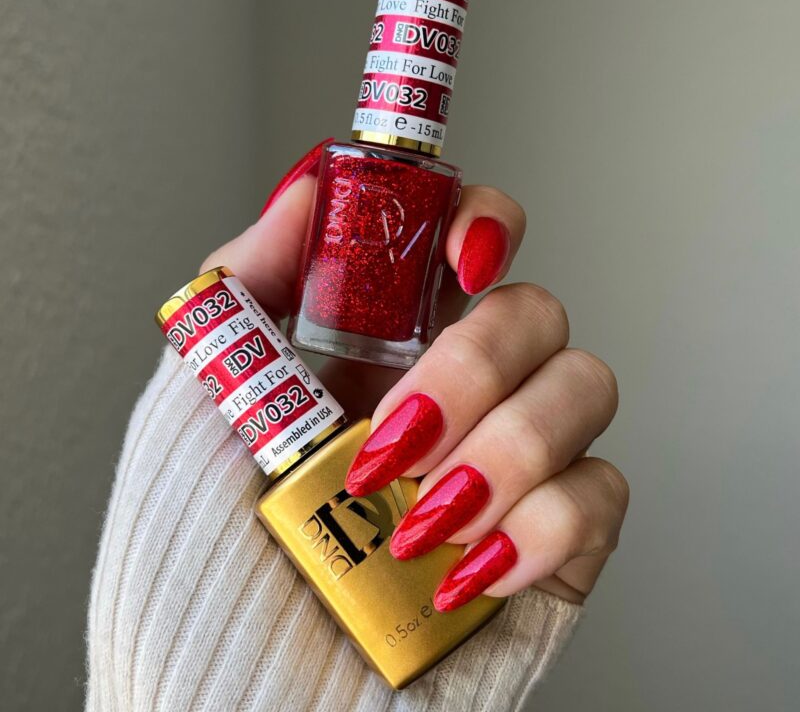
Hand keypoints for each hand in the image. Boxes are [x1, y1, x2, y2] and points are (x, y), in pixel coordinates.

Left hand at [202, 140, 627, 612]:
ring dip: (503, 450)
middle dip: (471, 369)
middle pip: (537, 309)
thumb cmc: (211, 548)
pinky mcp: (556, 534)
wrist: (246, 683)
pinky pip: (602, 493)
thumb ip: (250, 286)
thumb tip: (304, 190)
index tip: (460, 258)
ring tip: (420, 517)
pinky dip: (537, 528)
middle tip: (395, 437)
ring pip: (586, 386)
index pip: (475, 239)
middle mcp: (463, 387)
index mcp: (389, 343)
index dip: (488, 222)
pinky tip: (466, 570)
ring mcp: (516, 456)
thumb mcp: (202, 399)